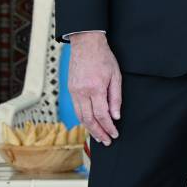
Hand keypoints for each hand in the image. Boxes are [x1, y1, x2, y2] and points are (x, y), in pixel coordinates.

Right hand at [67, 31, 121, 145]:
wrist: (86, 45)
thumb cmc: (104, 58)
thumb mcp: (116, 75)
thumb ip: (115, 97)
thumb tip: (115, 116)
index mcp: (95, 88)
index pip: (102, 114)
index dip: (108, 127)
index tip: (114, 134)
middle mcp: (82, 92)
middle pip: (89, 119)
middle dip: (98, 132)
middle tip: (107, 141)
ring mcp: (74, 92)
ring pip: (80, 116)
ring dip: (90, 128)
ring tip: (99, 137)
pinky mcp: (70, 90)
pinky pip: (76, 109)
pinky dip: (83, 119)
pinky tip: (90, 124)